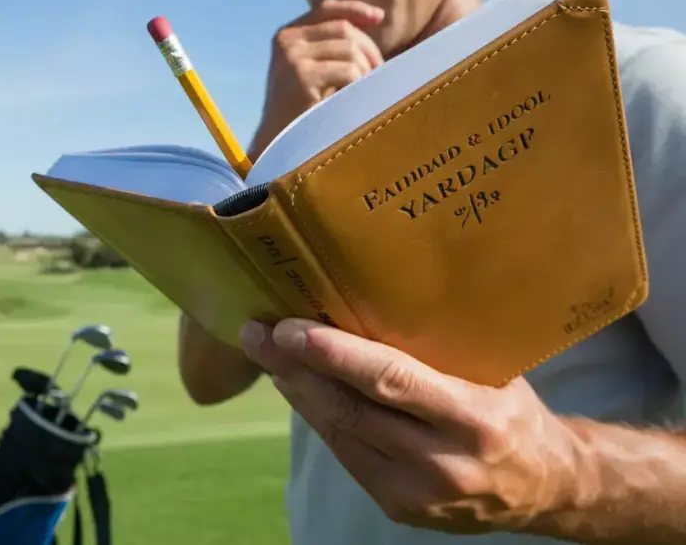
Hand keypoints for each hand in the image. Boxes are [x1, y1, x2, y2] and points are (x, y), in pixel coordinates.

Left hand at [238, 318, 580, 534]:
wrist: (548, 488)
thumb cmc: (515, 411)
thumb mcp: (493, 370)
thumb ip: (438, 347)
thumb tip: (370, 294)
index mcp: (474, 417)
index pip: (391, 380)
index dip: (334, 354)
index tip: (289, 327)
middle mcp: (444, 462)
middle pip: (352, 410)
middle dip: (295, 369)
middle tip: (256, 332)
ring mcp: (418, 494)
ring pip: (341, 434)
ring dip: (297, 392)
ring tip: (267, 354)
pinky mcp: (400, 509)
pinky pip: (347, 456)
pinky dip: (320, 419)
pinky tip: (298, 389)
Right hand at [255, 0, 384, 147]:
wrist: (279, 141)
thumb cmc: (302, 106)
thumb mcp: (312, 68)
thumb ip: (330, 45)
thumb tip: (372, 19)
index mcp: (287, 35)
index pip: (326, 8)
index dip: (355, 9)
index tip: (379, 17)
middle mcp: (287, 41)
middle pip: (343, 29)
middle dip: (368, 48)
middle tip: (378, 71)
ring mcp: (292, 57)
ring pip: (350, 49)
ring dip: (365, 70)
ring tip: (362, 88)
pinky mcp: (302, 76)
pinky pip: (348, 70)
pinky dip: (359, 83)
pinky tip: (352, 97)